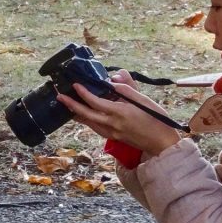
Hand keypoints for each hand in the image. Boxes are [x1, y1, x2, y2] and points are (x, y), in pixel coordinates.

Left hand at [57, 82, 181, 155]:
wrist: (161, 142)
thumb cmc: (156, 120)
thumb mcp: (143, 100)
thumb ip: (126, 89)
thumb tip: (112, 80)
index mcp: (120, 113)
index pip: (96, 102)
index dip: (84, 93)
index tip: (75, 85)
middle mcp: (113, 124)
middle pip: (87, 115)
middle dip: (72, 105)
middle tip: (60, 96)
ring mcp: (112, 133)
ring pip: (89, 123)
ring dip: (77, 114)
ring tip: (68, 105)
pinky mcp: (114, 137)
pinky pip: (96, 128)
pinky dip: (87, 120)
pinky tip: (85, 116)